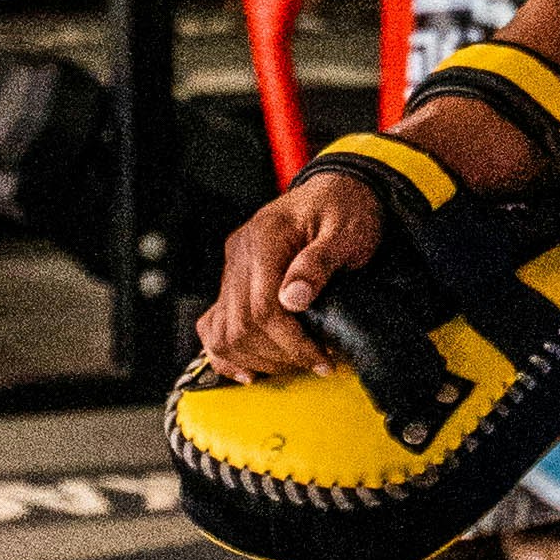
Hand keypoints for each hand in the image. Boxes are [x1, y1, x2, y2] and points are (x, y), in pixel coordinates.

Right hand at [196, 163, 386, 378]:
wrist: (339, 189)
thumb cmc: (347, 208)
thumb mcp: (347, 231)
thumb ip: (319, 262)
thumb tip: (294, 299)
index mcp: (265, 238)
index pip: (263, 308)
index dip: (291, 343)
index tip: (321, 359)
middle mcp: (240, 254)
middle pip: (241, 326)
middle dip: (278, 356)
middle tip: (314, 362)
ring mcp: (233, 269)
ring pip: (223, 332)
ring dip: (255, 359)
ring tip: (291, 364)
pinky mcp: (234, 282)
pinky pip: (213, 324)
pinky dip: (225, 353)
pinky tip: (249, 369)